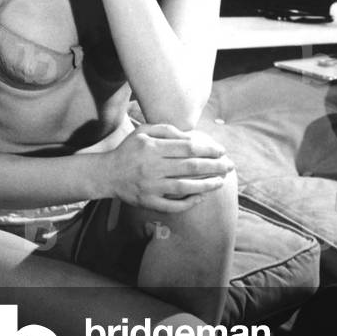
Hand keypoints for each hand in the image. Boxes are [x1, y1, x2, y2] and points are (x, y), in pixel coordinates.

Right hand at [100, 123, 232, 212]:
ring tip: (221, 181)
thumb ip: (167, 130)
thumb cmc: (129, 150)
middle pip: (191, 167)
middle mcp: (152, 167)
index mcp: (152, 147)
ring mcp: (151, 186)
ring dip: (207, 185)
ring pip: (185, 187)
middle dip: (214, 166)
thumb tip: (191, 138)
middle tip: (230, 166)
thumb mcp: (143, 131)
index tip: (221, 151)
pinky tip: (201, 197)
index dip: (208, 149)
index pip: (188, 148)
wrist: (107, 174)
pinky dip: (189, 203)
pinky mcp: (148, 201)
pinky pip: (173, 205)